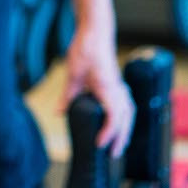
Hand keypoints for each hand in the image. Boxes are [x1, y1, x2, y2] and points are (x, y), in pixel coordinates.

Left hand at [61, 32, 133, 154]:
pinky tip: (120, 126)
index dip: (108, 133)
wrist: (96, 32)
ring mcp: (120, 86)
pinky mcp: (118, 84)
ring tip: (118, 146)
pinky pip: (126, 106)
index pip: (113, 116)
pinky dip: (125, 119)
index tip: (99, 144)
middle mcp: (117, 89)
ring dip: (125, 130)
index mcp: (107, 88)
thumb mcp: (72, 74)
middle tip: (112, 154)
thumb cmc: (85, 49)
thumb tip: (59, 113)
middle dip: (120, 138)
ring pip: (128, 113)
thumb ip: (68, 96)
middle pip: (125, 119)